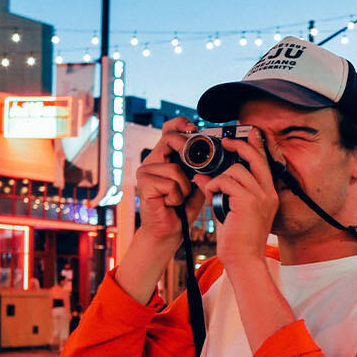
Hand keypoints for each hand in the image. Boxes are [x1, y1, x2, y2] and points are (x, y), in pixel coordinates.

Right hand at [132, 117, 207, 248]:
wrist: (169, 231)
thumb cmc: (182, 208)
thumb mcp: (197, 182)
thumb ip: (201, 166)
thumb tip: (212, 150)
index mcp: (165, 157)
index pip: (169, 129)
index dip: (181, 124)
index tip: (195, 129)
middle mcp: (152, 160)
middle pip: (170, 138)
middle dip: (187, 152)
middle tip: (192, 171)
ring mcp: (145, 171)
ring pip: (175, 168)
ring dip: (184, 187)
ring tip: (178, 198)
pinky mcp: (144, 184)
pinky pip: (170, 183)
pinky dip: (177, 196)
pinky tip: (170, 204)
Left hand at [203, 131, 280, 263]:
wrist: (243, 260)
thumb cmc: (238, 240)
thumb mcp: (231, 211)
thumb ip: (224, 192)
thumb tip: (204, 176)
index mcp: (268, 195)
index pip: (265, 162)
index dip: (258, 145)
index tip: (251, 133)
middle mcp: (268, 193)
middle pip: (254, 157)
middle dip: (239, 145)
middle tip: (226, 141)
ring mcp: (259, 196)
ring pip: (235, 170)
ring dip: (218, 178)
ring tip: (212, 193)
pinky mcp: (247, 201)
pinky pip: (225, 181)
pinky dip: (213, 187)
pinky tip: (210, 198)